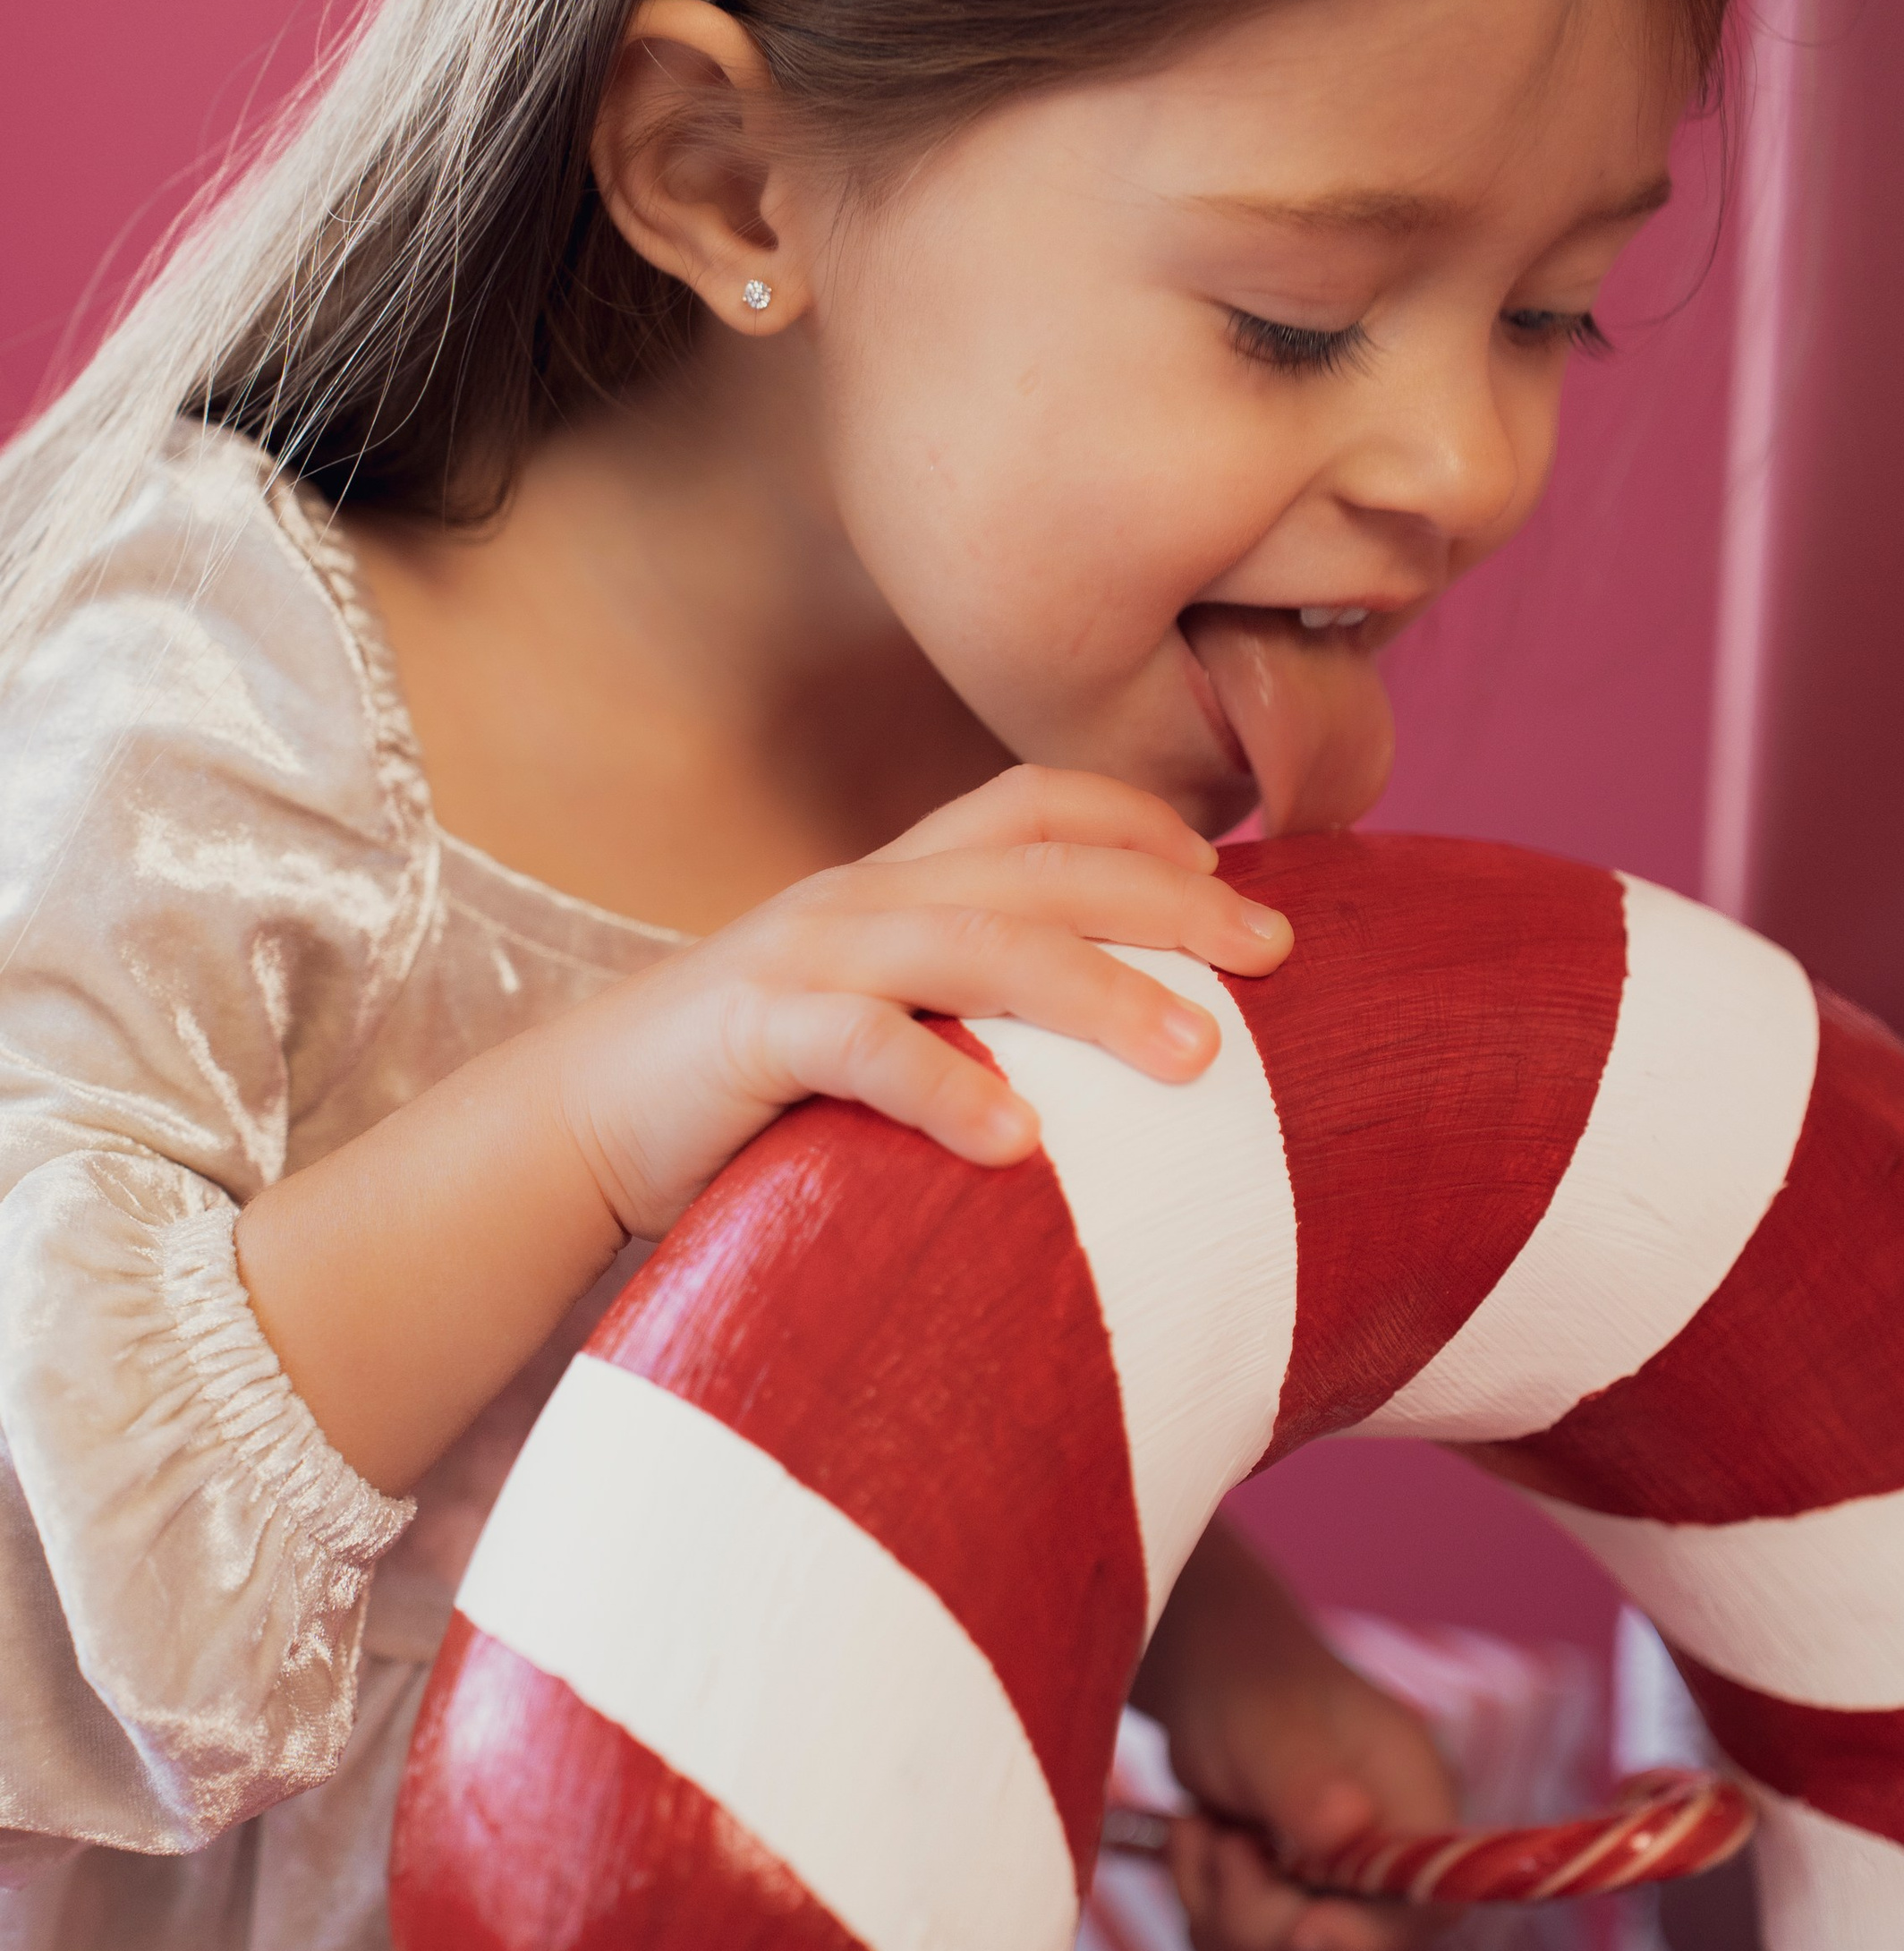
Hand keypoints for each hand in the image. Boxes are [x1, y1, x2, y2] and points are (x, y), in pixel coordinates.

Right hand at [238, 767, 1289, 1498]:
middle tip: (1275, 957)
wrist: (581, 1126)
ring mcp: (807, 958)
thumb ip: (974, 1004)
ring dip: (1097, 995)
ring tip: (1196, 1059)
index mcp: (896, 878)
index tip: (1242, 877)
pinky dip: (947, 1090)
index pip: (1036, 803)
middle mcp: (862, 895)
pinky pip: (865, 1050)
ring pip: (977, 944)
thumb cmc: (755, 1091)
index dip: (1144, 821)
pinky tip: (1021, 1147)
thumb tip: (1127, 1044)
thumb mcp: (881, 1019)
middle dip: (1168, 901)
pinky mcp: (754, 1036)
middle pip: (1040, 867)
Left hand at [1128, 1522, 1459, 1950]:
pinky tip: (1198, 1842)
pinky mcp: (1290, 1902)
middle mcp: (1388, 1853)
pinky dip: (1204, 1909)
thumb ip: (1303, 1780)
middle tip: (1222, 1843)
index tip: (1303, 1930)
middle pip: (1347, 1949)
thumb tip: (1345, 1827)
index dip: (1371, 1936)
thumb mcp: (1268, 1725)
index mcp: (1414, 1801)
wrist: (1208, 1674)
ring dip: (1221, 1908)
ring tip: (1205, 1830)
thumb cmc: (1248, 1683)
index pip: (1430, 1902)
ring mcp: (1339, 1884)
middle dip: (1262, 1916)